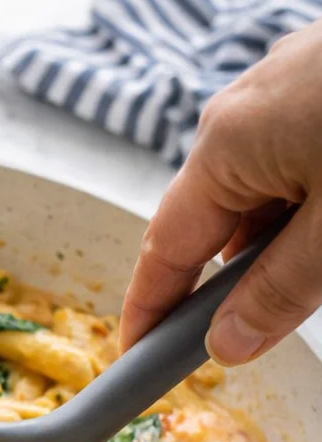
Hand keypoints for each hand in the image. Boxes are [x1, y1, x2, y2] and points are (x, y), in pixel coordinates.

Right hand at [119, 19, 321, 364]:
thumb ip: (281, 291)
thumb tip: (227, 345)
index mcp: (228, 143)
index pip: (167, 248)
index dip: (149, 310)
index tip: (138, 359)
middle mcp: (244, 107)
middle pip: (218, 218)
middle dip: (234, 278)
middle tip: (261, 330)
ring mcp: (290, 82)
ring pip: (267, 188)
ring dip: (288, 241)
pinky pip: (300, 154)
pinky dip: (315, 202)